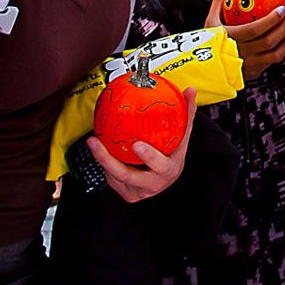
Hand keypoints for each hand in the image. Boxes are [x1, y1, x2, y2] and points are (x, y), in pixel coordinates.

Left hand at [86, 86, 197, 202]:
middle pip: (127, 175)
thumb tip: (190, 91)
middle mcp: (153, 185)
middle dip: (108, 160)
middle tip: (96, 142)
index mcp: (169, 171)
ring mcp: (138, 192)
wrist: (165, 178)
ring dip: (102, 159)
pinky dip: (105, 164)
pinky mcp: (125, 193)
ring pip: (115, 177)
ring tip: (93, 141)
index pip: (160, 166)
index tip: (137, 144)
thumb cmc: (172, 155)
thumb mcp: (181, 137)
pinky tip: (99, 148)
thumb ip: (186, 114)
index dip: (149, 157)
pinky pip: (111, 178)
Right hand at [204, 0, 284, 79]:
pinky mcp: (254, 74)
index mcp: (230, 40)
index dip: (271, 20)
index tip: (282, 8)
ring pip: (275, 55)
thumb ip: (218, 5)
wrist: (205, 70)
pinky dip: (282, 50)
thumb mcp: (208, 24)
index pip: (255, 30)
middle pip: (269, 42)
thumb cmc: (207, 44)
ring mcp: (248, 67)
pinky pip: (272, 62)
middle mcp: (241, 55)